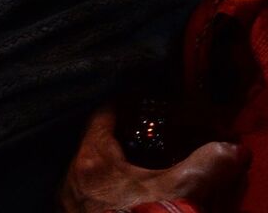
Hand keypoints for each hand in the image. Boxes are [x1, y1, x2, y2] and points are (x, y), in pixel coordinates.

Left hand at [59, 107, 244, 212]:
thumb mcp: (176, 193)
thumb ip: (202, 168)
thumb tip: (230, 150)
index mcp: (93, 157)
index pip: (102, 115)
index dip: (120, 106)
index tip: (134, 101)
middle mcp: (75, 174)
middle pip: (94, 144)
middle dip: (117, 142)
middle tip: (141, 139)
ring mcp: (72, 200)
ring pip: (91, 173)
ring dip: (111, 172)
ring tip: (135, 173)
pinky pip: (89, 198)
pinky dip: (106, 196)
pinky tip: (124, 202)